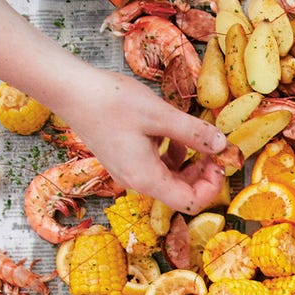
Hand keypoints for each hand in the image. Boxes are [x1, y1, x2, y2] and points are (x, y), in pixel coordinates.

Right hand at [54, 65, 237, 214]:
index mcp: (147, 179)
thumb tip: (222, 145)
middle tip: (216, 148)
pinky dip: (172, 153)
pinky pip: (156, 165)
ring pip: (170, 178)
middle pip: (181, 192)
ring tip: (199, 137)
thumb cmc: (111, 102)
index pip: (190, 203)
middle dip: (204, 174)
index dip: (212, 187)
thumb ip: (194, 133)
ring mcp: (129, 171)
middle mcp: (137, 181)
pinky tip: (175, 132)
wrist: (72, 91)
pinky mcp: (125, 158)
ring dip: (190, 162)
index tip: (220, 162)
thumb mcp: (160, 115)